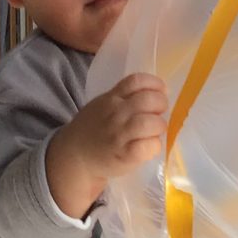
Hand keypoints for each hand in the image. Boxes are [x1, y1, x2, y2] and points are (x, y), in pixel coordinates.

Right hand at [45, 74, 167, 218]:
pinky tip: (150, 147)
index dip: (155, 84)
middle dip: (161, 105)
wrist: (75, 156)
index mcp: (111, 98)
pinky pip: (148, 146)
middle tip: (159, 114)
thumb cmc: (93, 129)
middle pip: (148, 100)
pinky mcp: (125, 155)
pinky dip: (154, 145)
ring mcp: (119, 134)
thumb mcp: (102, 105)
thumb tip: (157, 93)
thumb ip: (124, 97)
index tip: (161, 91)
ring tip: (155, 131)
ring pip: (151, 123)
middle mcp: (115, 113)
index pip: (136, 81)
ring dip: (159, 126)